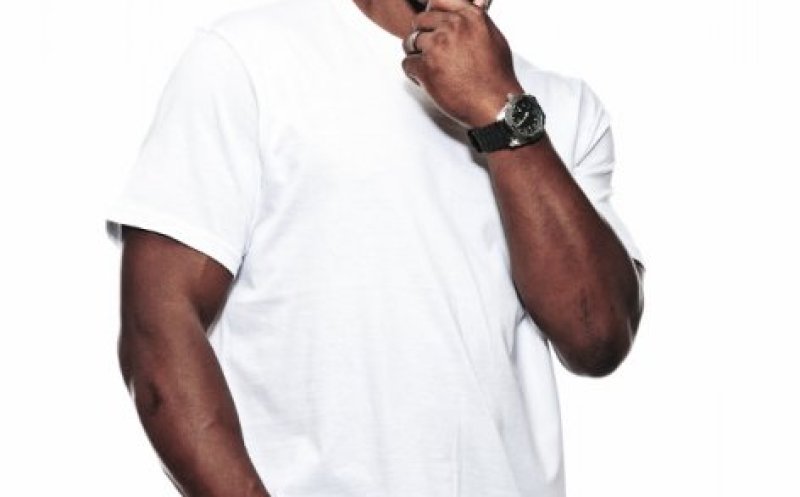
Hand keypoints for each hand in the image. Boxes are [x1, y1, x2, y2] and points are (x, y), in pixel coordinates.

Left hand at [401, 0, 522, 127]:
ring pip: (409, 42)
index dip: (433, 18)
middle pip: (420, 21)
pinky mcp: (425, 67)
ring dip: (417, 56)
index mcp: (470, 16)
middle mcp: (452, 26)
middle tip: (431, 53)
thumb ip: (474, 22)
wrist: (496, 104)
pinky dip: (415, 75)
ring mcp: (437, 46)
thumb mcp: (493, 38)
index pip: (438, 2)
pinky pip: (407, 64)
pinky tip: (430, 82)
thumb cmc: (497, 77)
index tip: (433, 28)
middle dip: (422, 37)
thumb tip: (466, 11)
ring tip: (432, 70)